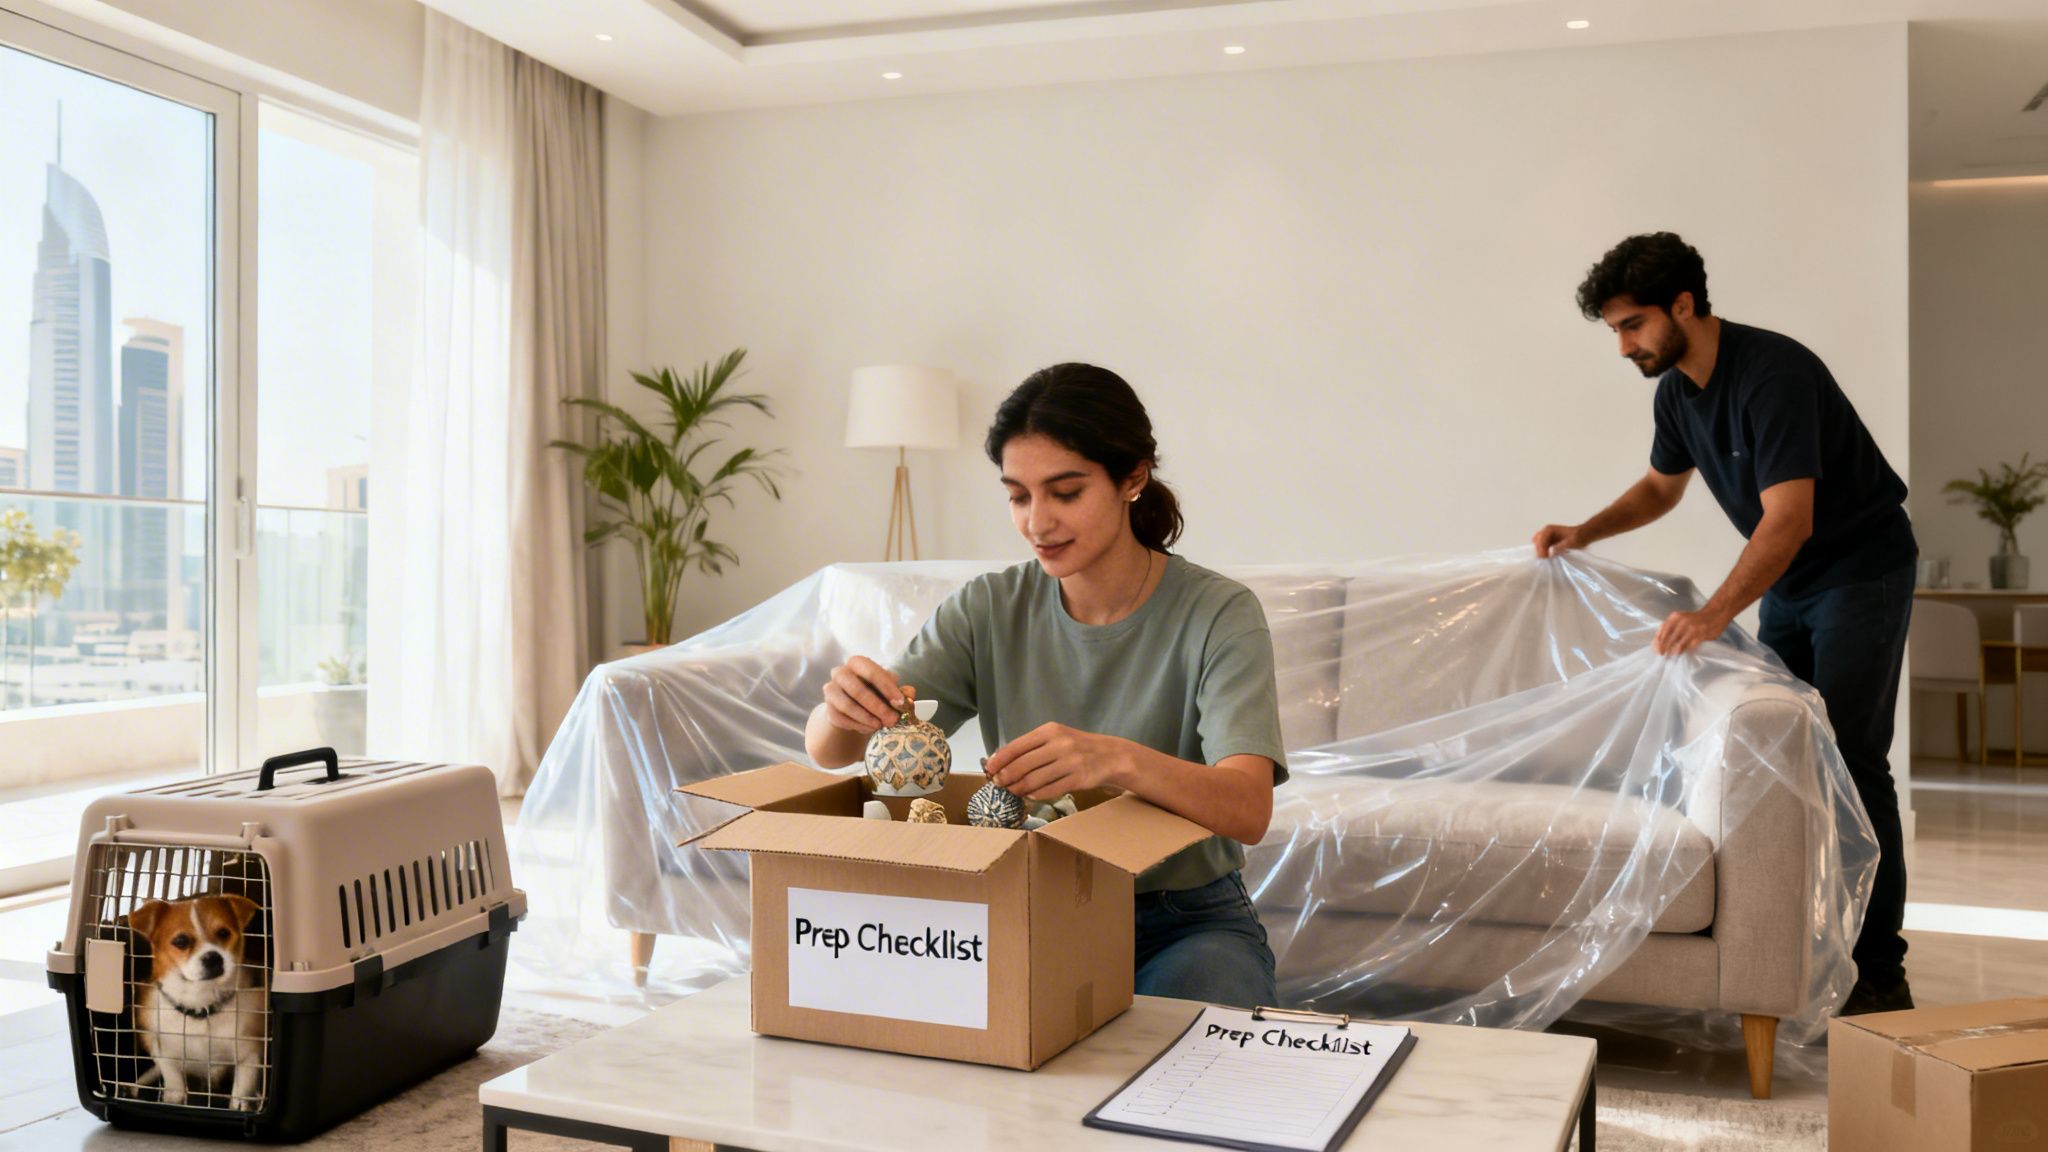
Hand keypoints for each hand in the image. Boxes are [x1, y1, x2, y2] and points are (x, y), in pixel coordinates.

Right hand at [821, 656, 904, 733]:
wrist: (853, 708)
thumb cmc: (874, 693)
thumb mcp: (889, 690)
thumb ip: (901, 691)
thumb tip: (910, 694)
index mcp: (857, 663)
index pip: (872, 672)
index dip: (887, 688)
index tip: (900, 702)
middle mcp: (840, 672)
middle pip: (857, 690)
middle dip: (877, 707)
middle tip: (892, 720)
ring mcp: (830, 690)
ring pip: (847, 706)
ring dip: (867, 718)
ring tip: (880, 726)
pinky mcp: (828, 709)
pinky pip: (841, 719)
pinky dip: (858, 726)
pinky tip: (869, 729)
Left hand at [984, 723, 1132, 800]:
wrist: (1111, 755)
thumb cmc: (1077, 746)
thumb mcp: (1056, 737)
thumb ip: (1033, 747)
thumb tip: (1002, 761)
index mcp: (1050, 731)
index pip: (1017, 746)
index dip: (1000, 760)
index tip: (989, 769)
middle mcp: (1059, 744)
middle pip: (1023, 765)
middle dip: (1006, 777)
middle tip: (998, 784)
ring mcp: (1070, 762)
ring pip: (1035, 780)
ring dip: (1019, 788)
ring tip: (1012, 791)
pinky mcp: (1079, 779)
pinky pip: (1050, 790)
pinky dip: (1036, 795)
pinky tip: (1030, 796)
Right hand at [1532, 523, 1583, 557]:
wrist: (1583, 535)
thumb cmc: (1578, 537)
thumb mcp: (1571, 542)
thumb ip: (1560, 547)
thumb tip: (1550, 553)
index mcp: (1549, 530)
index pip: (1540, 540)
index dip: (1541, 549)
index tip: (1546, 558)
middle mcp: (1545, 532)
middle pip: (1537, 543)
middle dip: (1540, 551)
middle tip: (1546, 560)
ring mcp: (1546, 537)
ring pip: (1538, 546)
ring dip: (1541, 553)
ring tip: (1548, 559)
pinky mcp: (1548, 542)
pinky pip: (1542, 549)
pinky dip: (1544, 553)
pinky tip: (1549, 558)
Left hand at [1654, 609, 1730, 655]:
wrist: (1714, 614)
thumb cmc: (1695, 619)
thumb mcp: (1680, 619)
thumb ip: (1670, 628)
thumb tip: (1658, 642)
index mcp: (1675, 617)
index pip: (1662, 630)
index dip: (1658, 641)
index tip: (1656, 649)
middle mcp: (1682, 621)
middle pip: (1669, 638)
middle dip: (1664, 648)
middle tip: (1662, 655)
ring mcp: (1692, 628)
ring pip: (1679, 644)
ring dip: (1673, 652)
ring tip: (1670, 657)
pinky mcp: (1701, 635)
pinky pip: (1690, 646)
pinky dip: (1684, 651)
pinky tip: (1682, 654)